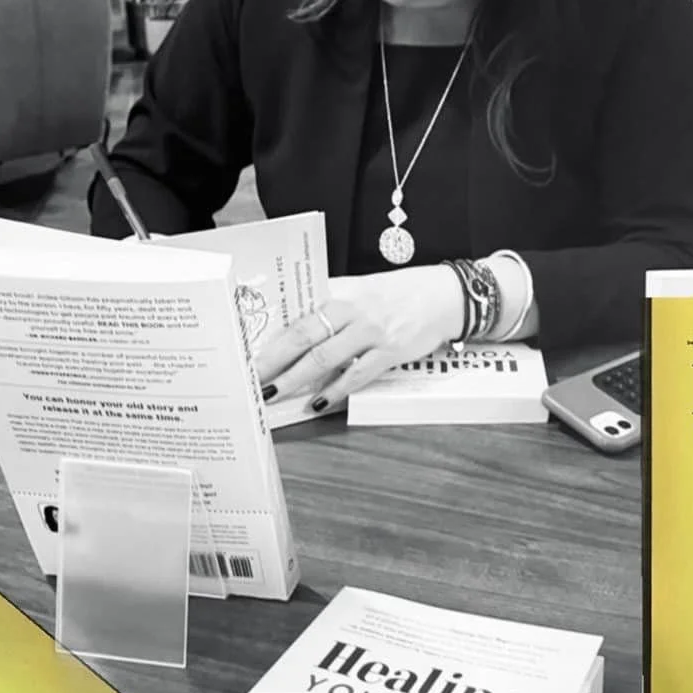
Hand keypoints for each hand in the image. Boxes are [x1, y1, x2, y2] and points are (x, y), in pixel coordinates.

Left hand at [253, 266, 464, 413]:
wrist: (445, 295)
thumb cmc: (398, 294)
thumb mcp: (361, 290)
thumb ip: (330, 306)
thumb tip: (293, 329)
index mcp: (340, 291)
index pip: (297, 311)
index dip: (270, 331)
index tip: (246, 347)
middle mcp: (353, 309)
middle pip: (303, 336)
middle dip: (272, 360)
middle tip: (250, 377)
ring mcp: (371, 331)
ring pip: (324, 358)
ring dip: (295, 379)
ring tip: (274, 394)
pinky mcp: (390, 352)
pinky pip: (356, 375)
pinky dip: (334, 391)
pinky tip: (316, 403)